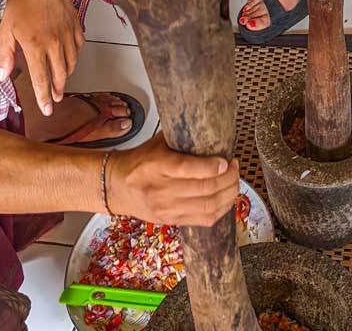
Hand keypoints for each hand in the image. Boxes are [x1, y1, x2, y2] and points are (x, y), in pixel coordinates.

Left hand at [0, 0, 83, 115]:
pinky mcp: (76, 23)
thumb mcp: (5, 29)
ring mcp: (68, 33)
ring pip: (71, 62)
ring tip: (61, 83)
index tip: (46, 110)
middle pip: (60, 75)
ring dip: (67, 76)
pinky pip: (79, 47)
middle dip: (58, 91)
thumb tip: (3, 77)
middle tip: (55, 100)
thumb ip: (5, 55)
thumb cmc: (19, 3)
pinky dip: (75, 57)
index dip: (43, 97)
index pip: (41, 79)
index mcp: (35, 46)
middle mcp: (55, 42)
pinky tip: (70, 59)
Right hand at [105, 133, 241, 226]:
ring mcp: (166, 209)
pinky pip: (203, 220)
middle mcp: (161, 190)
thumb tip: (212, 129)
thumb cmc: (140, 161)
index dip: (210, 166)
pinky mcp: (171, 221)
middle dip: (227, 179)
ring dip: (228, 194)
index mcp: (156, 165)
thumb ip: (182, 137)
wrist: (116, 187)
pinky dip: (221, 210)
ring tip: (235, 181)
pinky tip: (228, 198)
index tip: (226, 160)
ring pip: (207, 207)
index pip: (186, 169)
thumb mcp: (158, 143)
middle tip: (235, 167)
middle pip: (203, 189)